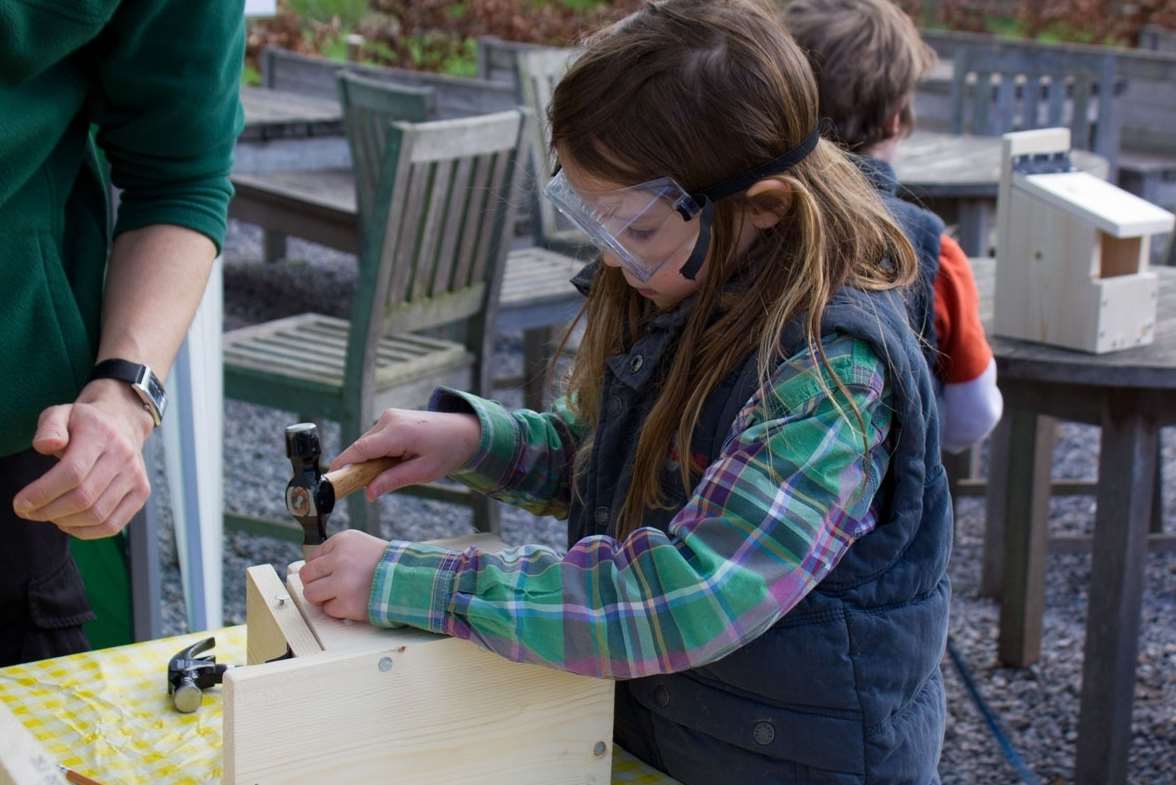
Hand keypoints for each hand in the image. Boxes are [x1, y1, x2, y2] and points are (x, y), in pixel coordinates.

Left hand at [12, 380, 153, 538]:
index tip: (20, 504)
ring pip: (97, 515)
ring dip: (65, 522)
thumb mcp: (61, 414)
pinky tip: (69, 523)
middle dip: (48, 511)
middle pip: (83, 498)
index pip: (73, 472)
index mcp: (101, 435)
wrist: (123, 423)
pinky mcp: (142, 493)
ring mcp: (136, 476)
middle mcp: (124, 456)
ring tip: (49, 514)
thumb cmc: (84, 423)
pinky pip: (112, 525)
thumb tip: (45, 446)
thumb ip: (49, 427)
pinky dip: (86, 532)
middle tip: (29, 512)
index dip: (43, 493)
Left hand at [300, 529, 389, 621]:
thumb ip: (336, 552)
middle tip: (331, 587)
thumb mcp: (361, 544)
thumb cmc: (386, 563)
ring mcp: (343, 582)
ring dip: (323, 597)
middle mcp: (340, 559)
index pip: (313, 557)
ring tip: (339, 595)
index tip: (332, 573)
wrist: (411, 580)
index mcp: (343, 541)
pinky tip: (353, 602)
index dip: (321, 568)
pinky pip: (328, 610)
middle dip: (316, 583)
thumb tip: (311, 571)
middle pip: (307, 575)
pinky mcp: (347, 604)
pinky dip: (339, 609)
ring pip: (311, 594)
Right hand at [331, 408, 480, 501]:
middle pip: (361, 448)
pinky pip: (376, 439)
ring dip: (371, 460)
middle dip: (360, 468)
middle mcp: (389, 419)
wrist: (467, 431)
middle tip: (369, 488)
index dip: (343, 465)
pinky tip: (396, 460)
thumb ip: (393, 480)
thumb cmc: (449, 451)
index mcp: (397, 432)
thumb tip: (368, 493)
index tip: (330, 481)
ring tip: (395, 470)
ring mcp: (389, 416)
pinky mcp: (391, 418)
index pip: (360, 450)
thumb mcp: (423, 472)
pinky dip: (378, 452)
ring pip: (367, 444)